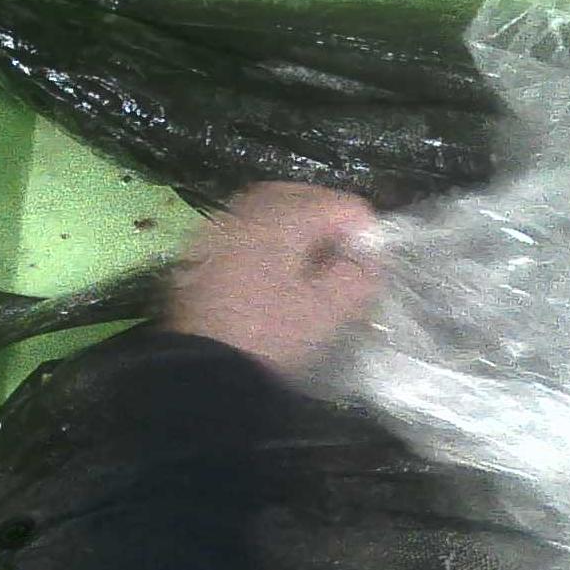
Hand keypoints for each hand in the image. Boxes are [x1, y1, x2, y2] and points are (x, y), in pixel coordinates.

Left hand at [165, 182, 379, 373]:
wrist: (203, 372)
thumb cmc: (272, 337)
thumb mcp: (329, 310)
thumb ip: (360, 275)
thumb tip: (368, 258)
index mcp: (284, 217)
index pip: (344, 206)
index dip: (365, 237)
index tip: (367, 271)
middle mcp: (249, 211)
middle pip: (305, 198)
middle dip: (330, 225)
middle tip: (342, 264)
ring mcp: (219, 230)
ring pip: (271, 212)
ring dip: (298, 232)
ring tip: (309, 270)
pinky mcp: (201, 254)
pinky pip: (244, 233)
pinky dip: (265, 245)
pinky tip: (271, 277)